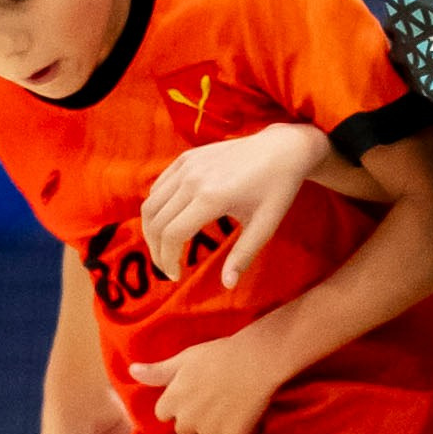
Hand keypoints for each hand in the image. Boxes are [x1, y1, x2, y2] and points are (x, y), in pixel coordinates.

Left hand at [129, 326, 287, 433]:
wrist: (255, 360)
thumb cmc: (219, 354)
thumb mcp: (185, 358)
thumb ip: (158, 371)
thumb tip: (131, 371)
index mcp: (172, 400)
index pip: (164, 414)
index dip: (179, 406)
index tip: (194, 396)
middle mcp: (186, 420)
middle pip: (184, 431)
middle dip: (196, 422)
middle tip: (216, 404)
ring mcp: (209, 433)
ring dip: (217, 433)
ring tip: (233, 413)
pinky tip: (246, 428)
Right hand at [143, 123, 329, 287]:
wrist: (282, 148)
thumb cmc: (277, 190)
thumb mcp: (265, 226)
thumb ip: (243, 256)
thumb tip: (227, 284)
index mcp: (212, 197)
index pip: (172, 235)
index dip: (168, 260)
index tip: (177, 276)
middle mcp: (193, 179)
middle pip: (155, 222)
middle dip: (156, 251)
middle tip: (168, 268)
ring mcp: (187, 165)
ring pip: (150, 204)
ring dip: (151, 231)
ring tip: (164, 249)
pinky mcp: (186, 158)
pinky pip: (158, 187)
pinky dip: (156, 208)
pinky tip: (168, 223)